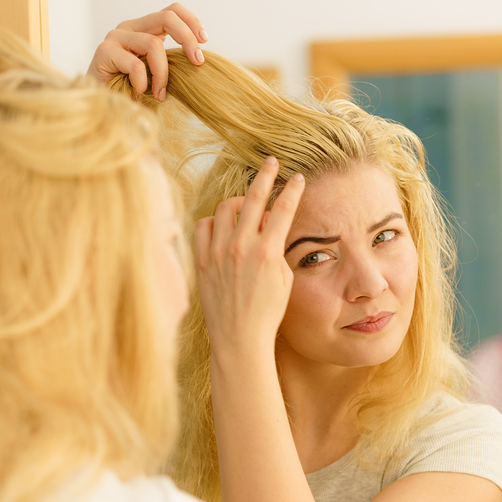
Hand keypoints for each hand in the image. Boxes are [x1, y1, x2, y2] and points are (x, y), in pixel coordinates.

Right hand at [88, 3, 206, 100]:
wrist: (99, 104)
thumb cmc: (129, 92)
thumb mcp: (155, 73)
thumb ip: (170, 62)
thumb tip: (198, 59)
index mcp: (143, 29)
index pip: (171, 11)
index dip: (191, 21)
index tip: (204, 41)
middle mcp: (129, 28)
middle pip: (167, 17)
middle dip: (187, 38)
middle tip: (197, 62)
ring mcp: (115, 38)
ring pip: (154, 45)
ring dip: (163, 74)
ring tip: (160, 94)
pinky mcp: (104, 52)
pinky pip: (136, 65)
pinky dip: (143, 83)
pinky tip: (138, 94)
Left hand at [194, 158, 305, 359]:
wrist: (239, 338)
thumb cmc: (267, 312)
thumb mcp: (283, 278)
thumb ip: (277, 247)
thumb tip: (270, 223)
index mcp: (267, 252)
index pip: (283, 208)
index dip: (293, 189)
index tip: (299, 177)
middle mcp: (241, 247)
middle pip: (254, 196)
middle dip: (266, 175)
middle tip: (271, 162)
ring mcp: (218, 252)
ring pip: (226, 206)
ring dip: (239, 202)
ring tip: (247, 208)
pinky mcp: (202, 259)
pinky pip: (204, 224)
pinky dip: (214, 221)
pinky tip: (223, 228)